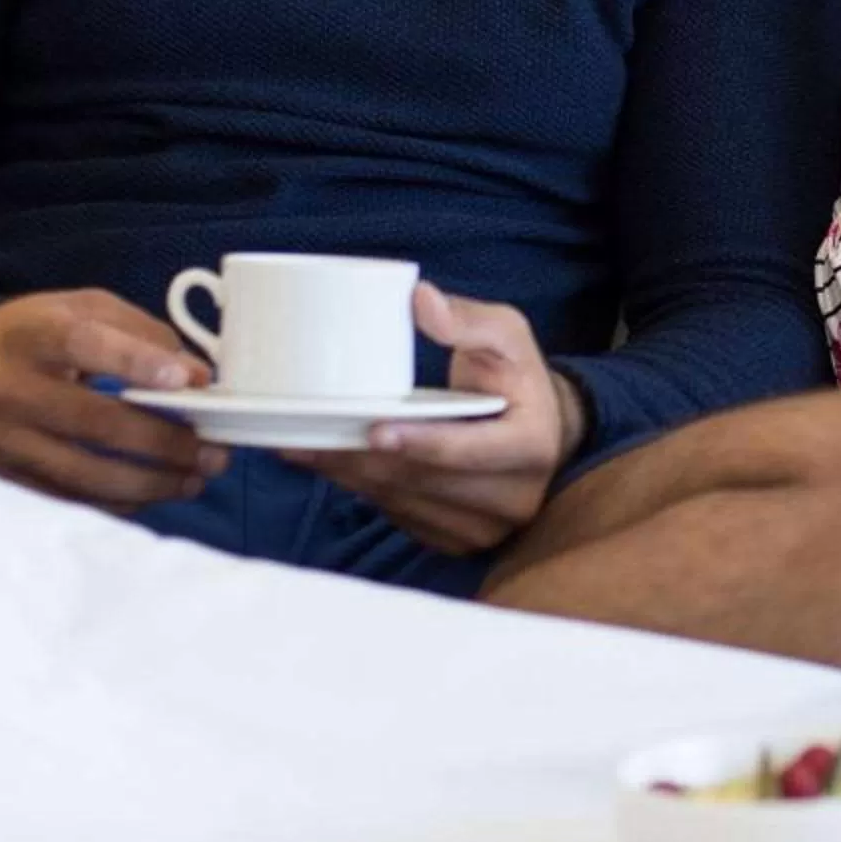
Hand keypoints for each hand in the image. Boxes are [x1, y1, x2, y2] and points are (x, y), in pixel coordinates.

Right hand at [0, 290, 224, 508]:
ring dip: (150, 483)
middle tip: (214, 451)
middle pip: (93, 422)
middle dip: (164, 442)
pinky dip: (118, 501)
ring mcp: (2, 439)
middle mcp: (11, 388)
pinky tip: (155, 492)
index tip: (188, 381)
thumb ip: (140, 332)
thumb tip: (197, 375)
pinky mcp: (1, 476)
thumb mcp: (79, 308)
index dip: (137, 363)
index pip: (84, 345)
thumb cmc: (32, 334)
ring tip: (195, 479)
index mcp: (33, 335)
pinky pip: (67, 499)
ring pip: (83, 473)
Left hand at [284, 285, 584, 557]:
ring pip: (403, 502)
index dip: (421, 442)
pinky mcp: (457, 541)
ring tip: (302, 446)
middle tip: (306, 433)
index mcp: (533, 446)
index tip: (375, 428)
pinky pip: (399, 517)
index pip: (470, 450)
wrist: (538, 431)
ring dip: (350, 476)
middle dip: (362, 458)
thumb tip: (421, 300)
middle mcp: (514, 498)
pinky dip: (361, 490)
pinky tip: (329, 465)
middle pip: (423, 480)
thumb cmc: (515, 376)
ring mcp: (485, 528)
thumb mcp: (507, 334)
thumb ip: (468, 318)